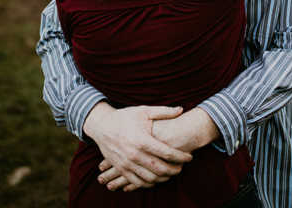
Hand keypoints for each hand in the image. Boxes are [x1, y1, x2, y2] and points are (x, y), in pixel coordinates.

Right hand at [98, 108, 219, 191]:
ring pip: (150, 178)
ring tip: (171, 173)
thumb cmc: (125, 117)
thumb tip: (181, 109)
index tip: (189, 157)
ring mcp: (126, 163)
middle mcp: (134, 154)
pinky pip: (137, 182)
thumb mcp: (143, 111)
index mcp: (142, 140)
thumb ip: (163, 112)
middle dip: (174, 170)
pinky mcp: (121, 169)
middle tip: (182, 167)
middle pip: (160, 169)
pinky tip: (157, 179)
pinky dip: (149, 183)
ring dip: (164, 178)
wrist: (102, 125)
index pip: (167, 153)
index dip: (181, 157)